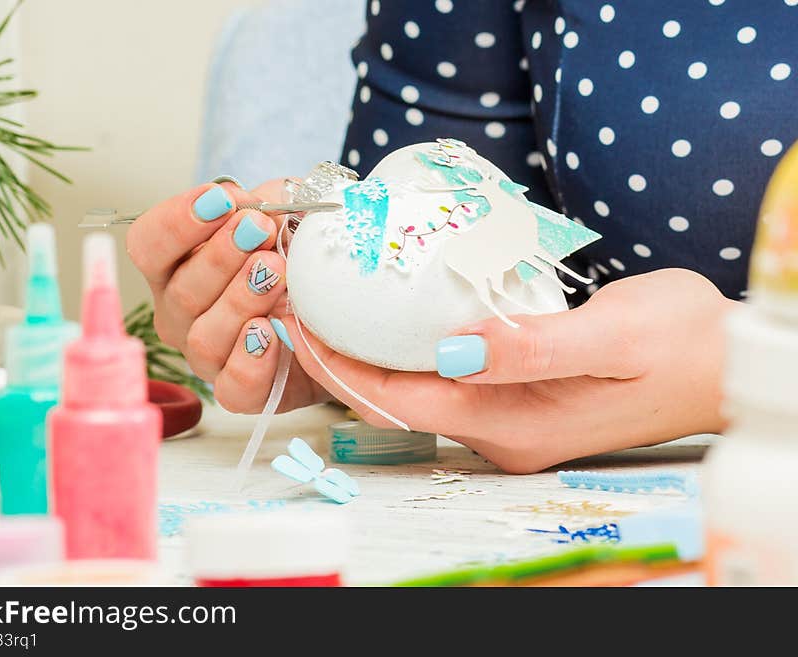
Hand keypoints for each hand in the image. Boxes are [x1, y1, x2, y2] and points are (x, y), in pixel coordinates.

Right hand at [126, 179, 330, 412]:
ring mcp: (207, 356)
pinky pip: (233, 386)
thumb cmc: (297, 263)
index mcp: (178, 267)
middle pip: (179, 290)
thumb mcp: (287, 218)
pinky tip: (271, 333)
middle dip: (221, 255)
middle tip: (260, 229)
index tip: (223, 200)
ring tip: (277, 273)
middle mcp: (182, 314)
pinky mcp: (242, 391)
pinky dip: (251, 360)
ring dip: (241, 300)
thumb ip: (272, 204)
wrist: (335, 318)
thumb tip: (262, 203)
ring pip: (204, 336)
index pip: (150, 245)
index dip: (178, 221)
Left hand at [280, 269, 736, 472]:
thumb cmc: (684, 344)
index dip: (344, 368)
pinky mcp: (521, 401)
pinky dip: (410, 350)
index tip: (300, 326)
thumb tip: (454, 349)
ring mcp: (510, 421)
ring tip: (333, 306)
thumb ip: (533, 348)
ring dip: (372, 354)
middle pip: (399, 401)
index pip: (402, 400)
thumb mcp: (616, 335)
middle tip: (299, 308)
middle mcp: (503, 433)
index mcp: (516, 424)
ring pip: (418, 391)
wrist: (725, 364)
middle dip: (343, 362)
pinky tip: (395, 316)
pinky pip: (446, 379)